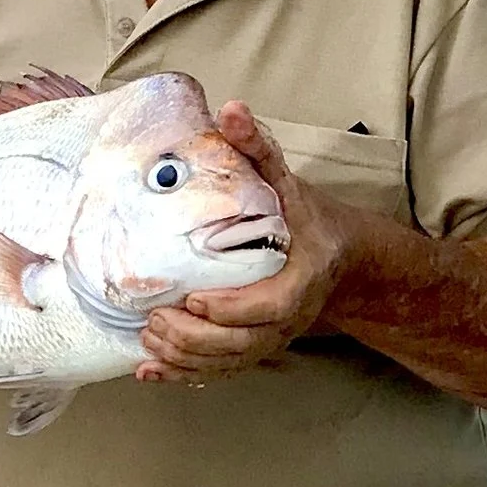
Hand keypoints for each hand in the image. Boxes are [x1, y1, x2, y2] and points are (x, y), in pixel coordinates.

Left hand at [134, 99, 360, 384]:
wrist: (337, 255)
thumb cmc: (306, 218)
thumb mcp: (288, 181)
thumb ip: (259, 150)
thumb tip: (231, 111)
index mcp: (302, 278)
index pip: (271, 306)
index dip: (233, 309)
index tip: (196, 299)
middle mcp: (290, 318)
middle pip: (243, 343)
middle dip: (196, 338)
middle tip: (157, 319)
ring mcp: (272, 338)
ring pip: (229, 362)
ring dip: (186, 358)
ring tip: (149, 338)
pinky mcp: (255, 347)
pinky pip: (220, 371)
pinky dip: (183, 375)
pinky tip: (149, 370)